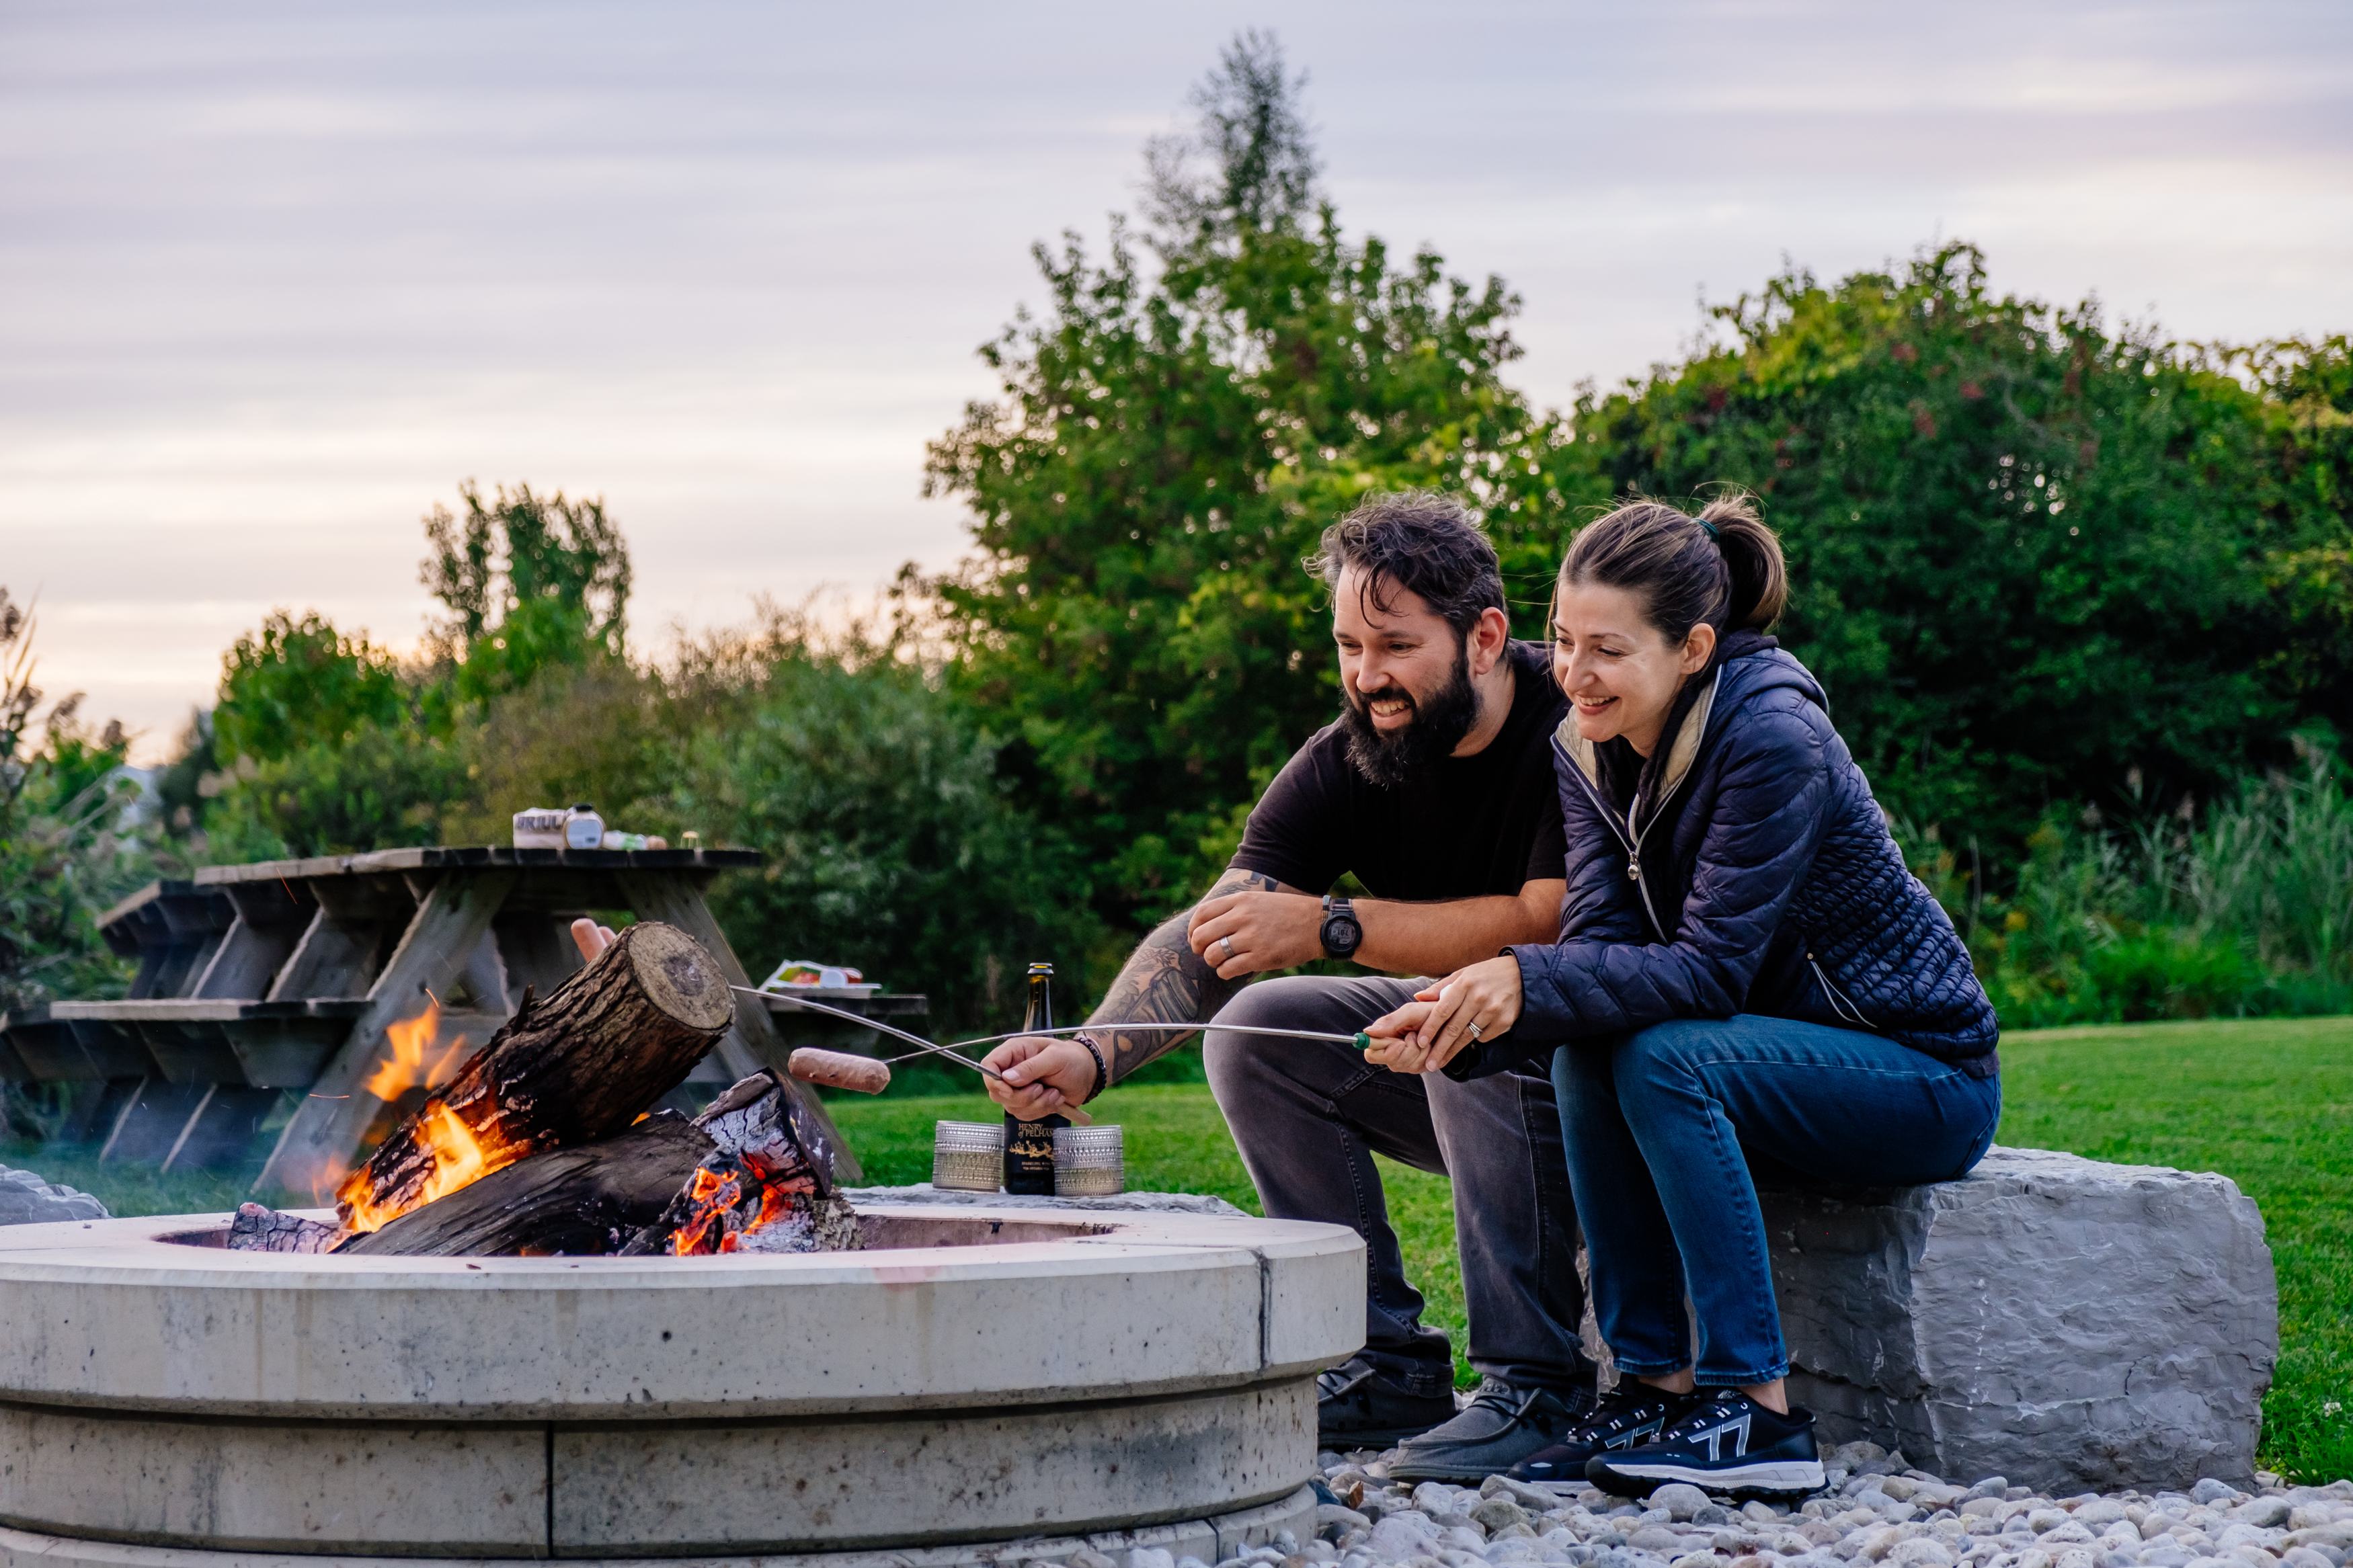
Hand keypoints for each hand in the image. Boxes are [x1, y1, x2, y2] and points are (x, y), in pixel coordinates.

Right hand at [982, 1036, 1097, 1118]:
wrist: (1087, 1074)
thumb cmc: (1072, 1059)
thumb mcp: (1054, 1058)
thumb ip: (1031, 1067)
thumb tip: (1007, 1078)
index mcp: (1014, 1052)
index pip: (989, 1066)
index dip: (994, 1081)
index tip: (1010, 1089)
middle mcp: (1012, 1070)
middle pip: (997, 1092)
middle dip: (1021, 1097)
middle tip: (1041, 1089)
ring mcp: (1018, 1088)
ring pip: (1011, 1107)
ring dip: (1036, 1104)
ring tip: (1053, 1092)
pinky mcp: (1027, 1102)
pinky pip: (1024, 1115)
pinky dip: (1041, 1110)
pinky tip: (1054, 1098)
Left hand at [1188, 889, 1323, 978]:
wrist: (1318, 924)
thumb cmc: (1288, 913)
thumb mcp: (1259, 900)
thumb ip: (1235, 909)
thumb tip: (1208, 926)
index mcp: (1241, 900)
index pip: (1202, 913)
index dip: (1193, 929)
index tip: (1195, 937)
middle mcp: (1243, 917)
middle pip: (1202, 935)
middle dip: (1198, 947)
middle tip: (1205, 953)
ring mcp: (1251, 937)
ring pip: (1213, 954)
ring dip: (1212, 962)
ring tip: (1221, 962)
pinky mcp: (1261, 957)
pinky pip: (1228, 969)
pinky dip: (1224, 973)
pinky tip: (1230, 971)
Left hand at [1361, 955, 1521, 1073]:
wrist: (1523, 976)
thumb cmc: (1487, 974)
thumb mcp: (1464, 974)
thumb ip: (1440, 987)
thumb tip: (1417, 998)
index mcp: (1465, 983)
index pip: (1442, 1010)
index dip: (1430, 1028)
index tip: (1420, 1042)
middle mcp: (1478, 997)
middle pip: (1454, 1028)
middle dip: (1439, 1048)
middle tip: (1429, 1064)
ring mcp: (1493, 1010)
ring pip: (1468, 1036)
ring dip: (1453, 1051)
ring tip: (1441, 1062)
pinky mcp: (1504, 1021)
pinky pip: (1484, 1037)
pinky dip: (1476, 1039)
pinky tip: (1470, 1038)